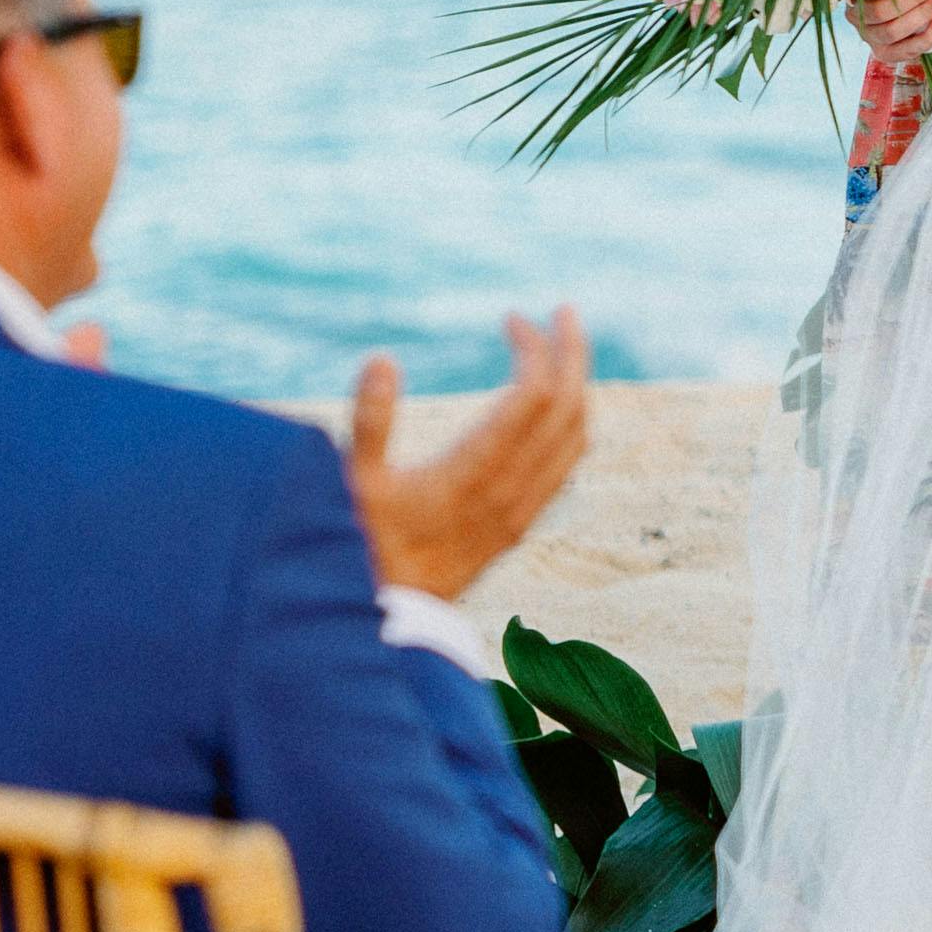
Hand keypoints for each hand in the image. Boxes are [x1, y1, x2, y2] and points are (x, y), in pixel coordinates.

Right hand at [342, 312, 593, 603]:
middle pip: (569, 405)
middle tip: (565, 310)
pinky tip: (558, 408)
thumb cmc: (361, 548)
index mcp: (477, 470)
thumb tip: (382, 359)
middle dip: (572, 351)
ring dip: (577, 384)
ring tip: (564, 348)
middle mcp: (512, 488)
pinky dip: (573, 422)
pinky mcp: (521, 523)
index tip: (513, 316)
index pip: (533, 392)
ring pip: (576, 434)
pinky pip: (568, 463)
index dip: (533, 347)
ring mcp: (523, 507)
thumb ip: (370, 422)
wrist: (387, 621)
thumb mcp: (353, 484)